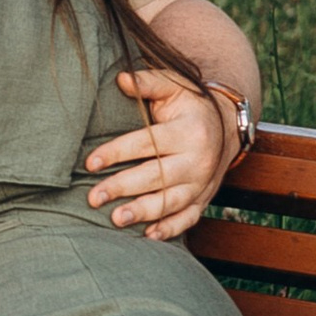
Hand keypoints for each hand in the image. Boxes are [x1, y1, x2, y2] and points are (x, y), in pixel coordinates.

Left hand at [84, 70, 240, 241]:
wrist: (224, 125)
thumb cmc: (188, 104)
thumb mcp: (174, 86)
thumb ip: (148, 82)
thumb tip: (121, 79)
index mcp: (189, 131)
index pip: (147, 144)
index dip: (117, 153)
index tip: (90, 163)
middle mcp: (198, 160)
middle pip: (156, 176)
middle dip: (123, 187)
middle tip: (93, 198)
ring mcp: (203, 183)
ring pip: (171, 201)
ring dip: (143, 213)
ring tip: (115, 219)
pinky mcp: (204, 199)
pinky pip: (189, 218)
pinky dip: (171, 229)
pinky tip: (149, 236)